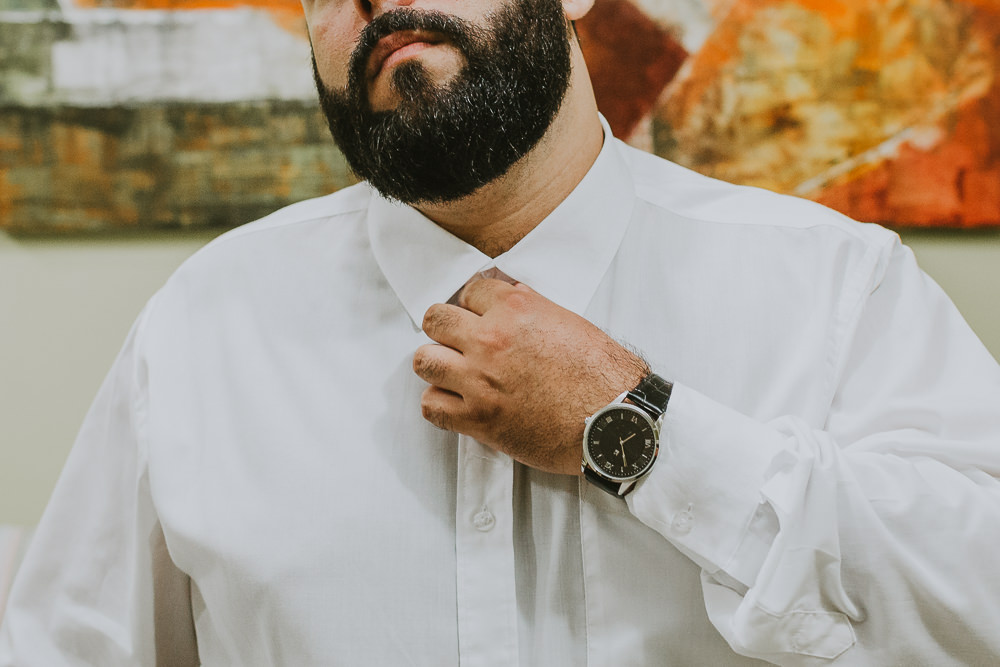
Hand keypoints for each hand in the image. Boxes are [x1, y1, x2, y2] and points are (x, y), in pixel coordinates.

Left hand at [413, 278, 648, 475]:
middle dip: (444, 330)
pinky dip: (440, 405)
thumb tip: (510, 299)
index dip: (473, 304)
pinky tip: (456, 403)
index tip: (476, 316)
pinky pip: (431, 406)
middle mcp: (492, 339)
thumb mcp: (569, 322)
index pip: (470, 289)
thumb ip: (531, 308)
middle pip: (435, 320)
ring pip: (425, 361)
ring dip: (438, 366)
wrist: (612, 420)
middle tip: (457, 342)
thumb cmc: (602, 376)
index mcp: (517, 309)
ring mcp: (480, 380)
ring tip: (454, 373)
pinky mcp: (478, 418)